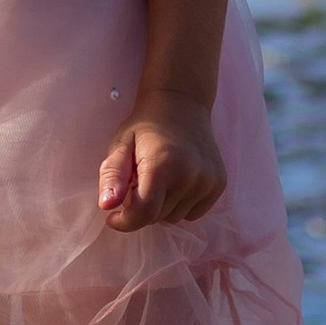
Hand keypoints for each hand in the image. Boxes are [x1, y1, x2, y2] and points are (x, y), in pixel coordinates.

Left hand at [98, 101, 226, 232]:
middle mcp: (189, 174)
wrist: (181, 103)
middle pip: (158, 217)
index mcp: (162, 164)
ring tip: (158, 180)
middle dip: (142, 207)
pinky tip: (176, 181)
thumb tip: (106, 205)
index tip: (113, 216)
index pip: (144, 214)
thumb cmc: (145, 126)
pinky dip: (180, 205)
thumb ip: (112, 175)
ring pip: (175, 217)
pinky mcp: (219, 184)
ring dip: (162, 206)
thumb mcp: (120, 145)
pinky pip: (193, 213)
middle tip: (138, 182)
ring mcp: (208, 180)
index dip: (125, 221)